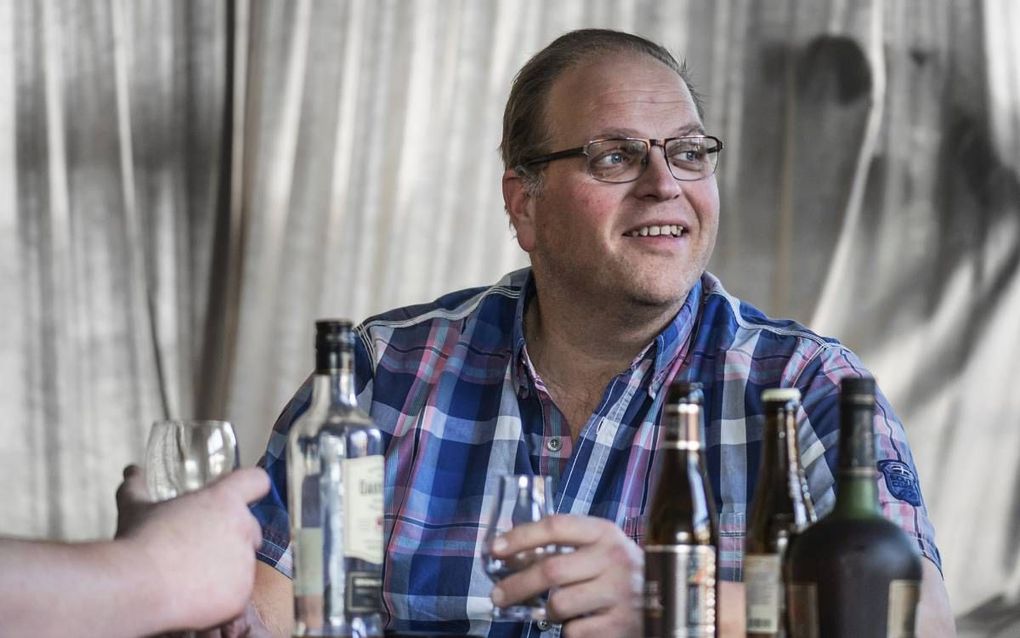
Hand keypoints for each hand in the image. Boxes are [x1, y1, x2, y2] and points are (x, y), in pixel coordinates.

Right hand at [114, 464, 269, 631]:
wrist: (136, 587)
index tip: (237, 497)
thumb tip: (131, 470)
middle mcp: (242, 527)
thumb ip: (137, 487)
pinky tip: (195, 598)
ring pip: (244, 562)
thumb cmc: (138, 542)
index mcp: (223, 500)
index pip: (256, 481)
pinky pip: (238, 592)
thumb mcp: (136, 509)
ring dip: (226, 567)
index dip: (250, 487)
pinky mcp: (242, 593)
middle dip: (231, 536)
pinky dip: (222, 596)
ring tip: (192, 577)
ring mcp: (245, 562)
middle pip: (250, 526)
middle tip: (200, 548)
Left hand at [490, 514, 642, 636]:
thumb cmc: (621, 573)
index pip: (556, 526)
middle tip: (498, 596)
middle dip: (516, 585)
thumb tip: (508, 539)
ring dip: (547, 612)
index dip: (521, 537)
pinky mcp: (620, 625)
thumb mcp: (599, 548)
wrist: (669, 601)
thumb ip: (562, 543)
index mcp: (605, 533)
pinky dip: (569, 631)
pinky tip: (581, 623)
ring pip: (559, 604)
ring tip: (555, 610)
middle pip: (550, 569)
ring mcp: (619, 594)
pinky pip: (574, 631)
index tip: (495, 549)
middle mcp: (614, 559)